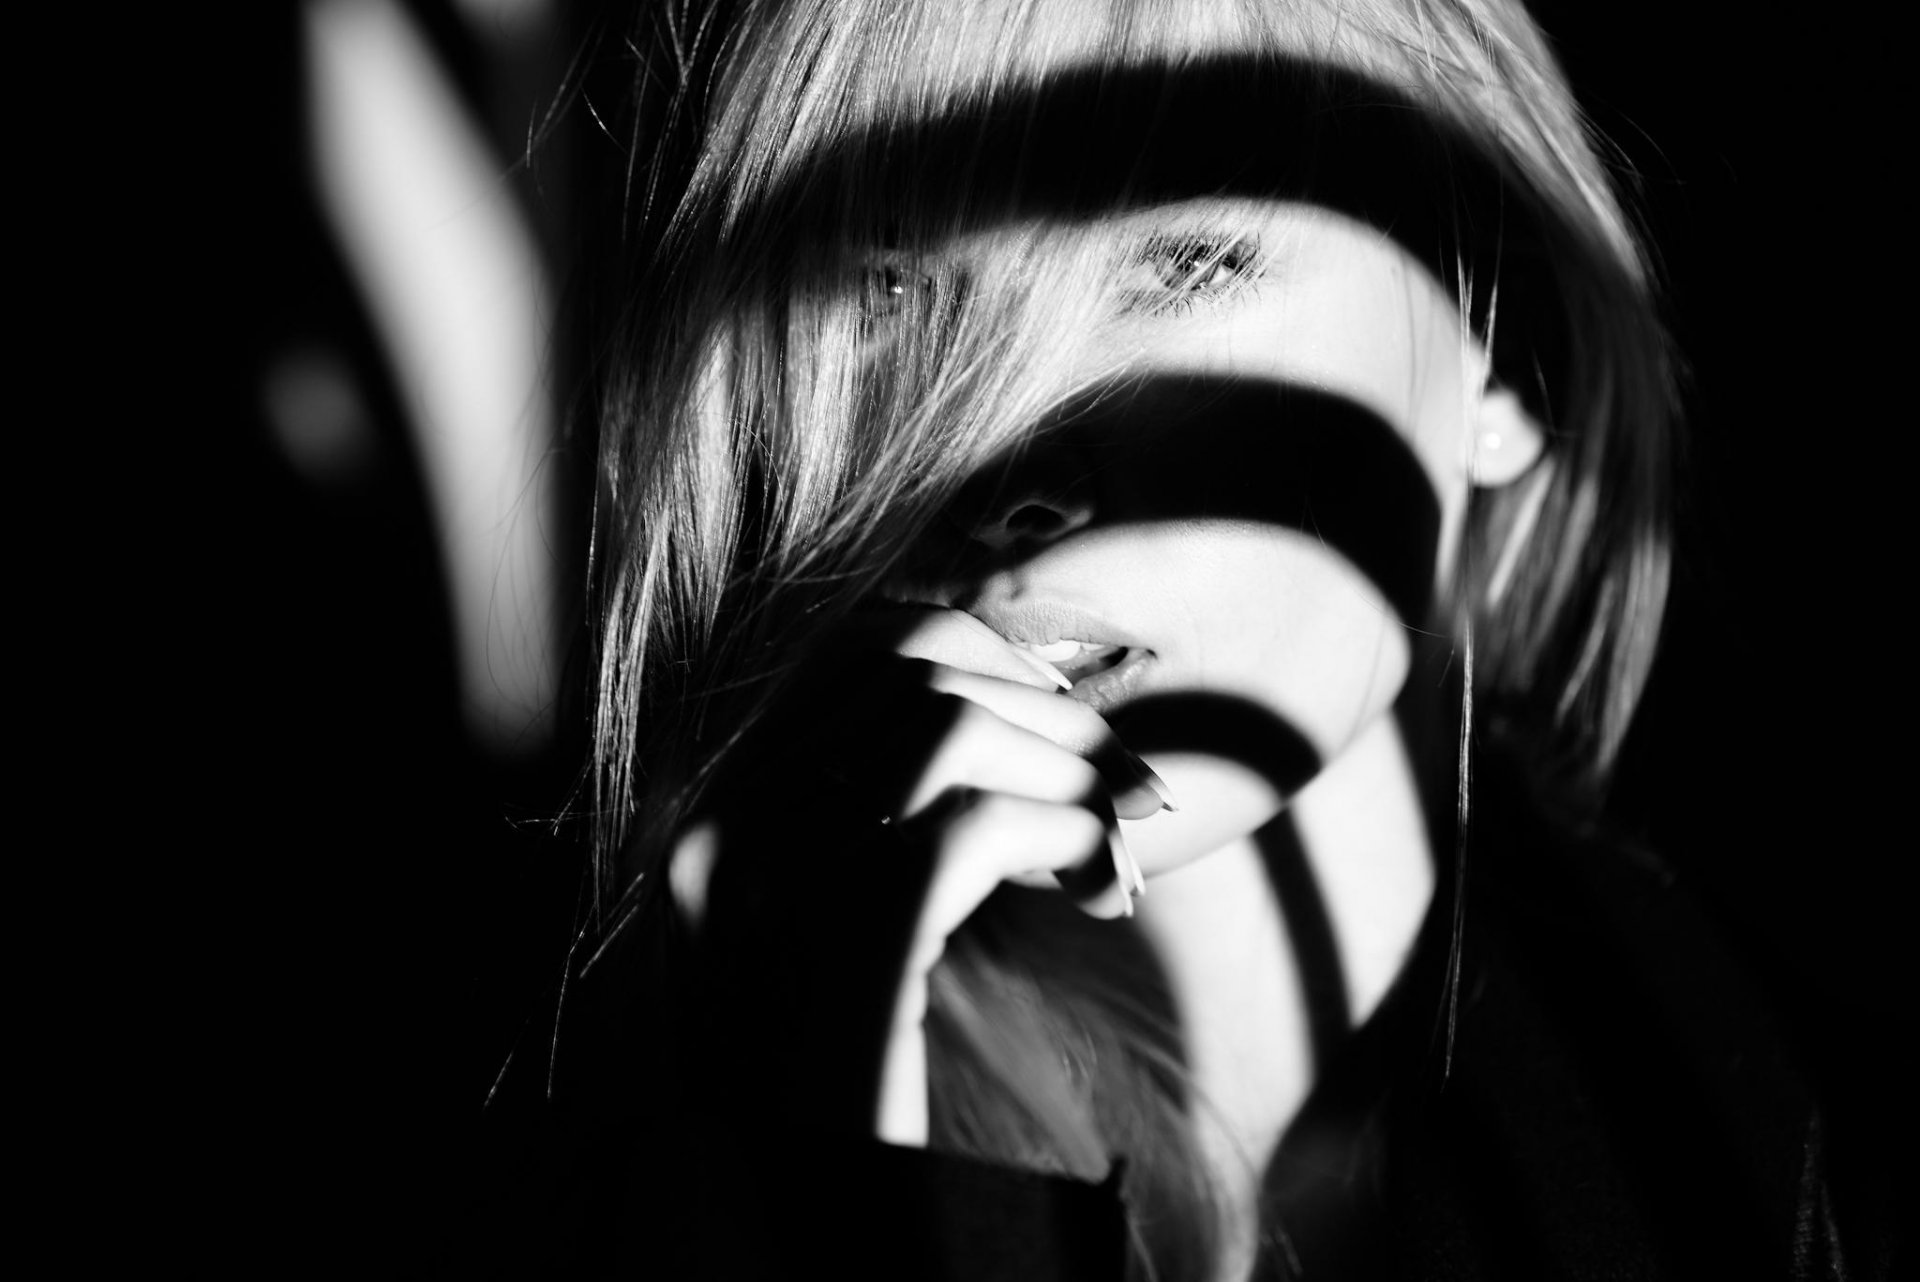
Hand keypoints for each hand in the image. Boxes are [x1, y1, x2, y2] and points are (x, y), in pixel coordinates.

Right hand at [668, 604, 1168, 1146]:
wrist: (802, 1220)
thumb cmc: (837, 1078)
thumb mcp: (828, 923)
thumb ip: (872, 814)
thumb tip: (998, 703)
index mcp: (712, 812)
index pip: (860, 652)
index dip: (990, 660)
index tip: (1067, 719)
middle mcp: (720, 825)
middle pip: (912, 671)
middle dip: (1050, 708)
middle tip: (1130, 779)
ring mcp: (772, 876)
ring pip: (953, 729)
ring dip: (1068, 769)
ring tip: (1123, 838)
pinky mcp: (848, 934)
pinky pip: (983, 824)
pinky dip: (1070, 837)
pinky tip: (1107, 893)